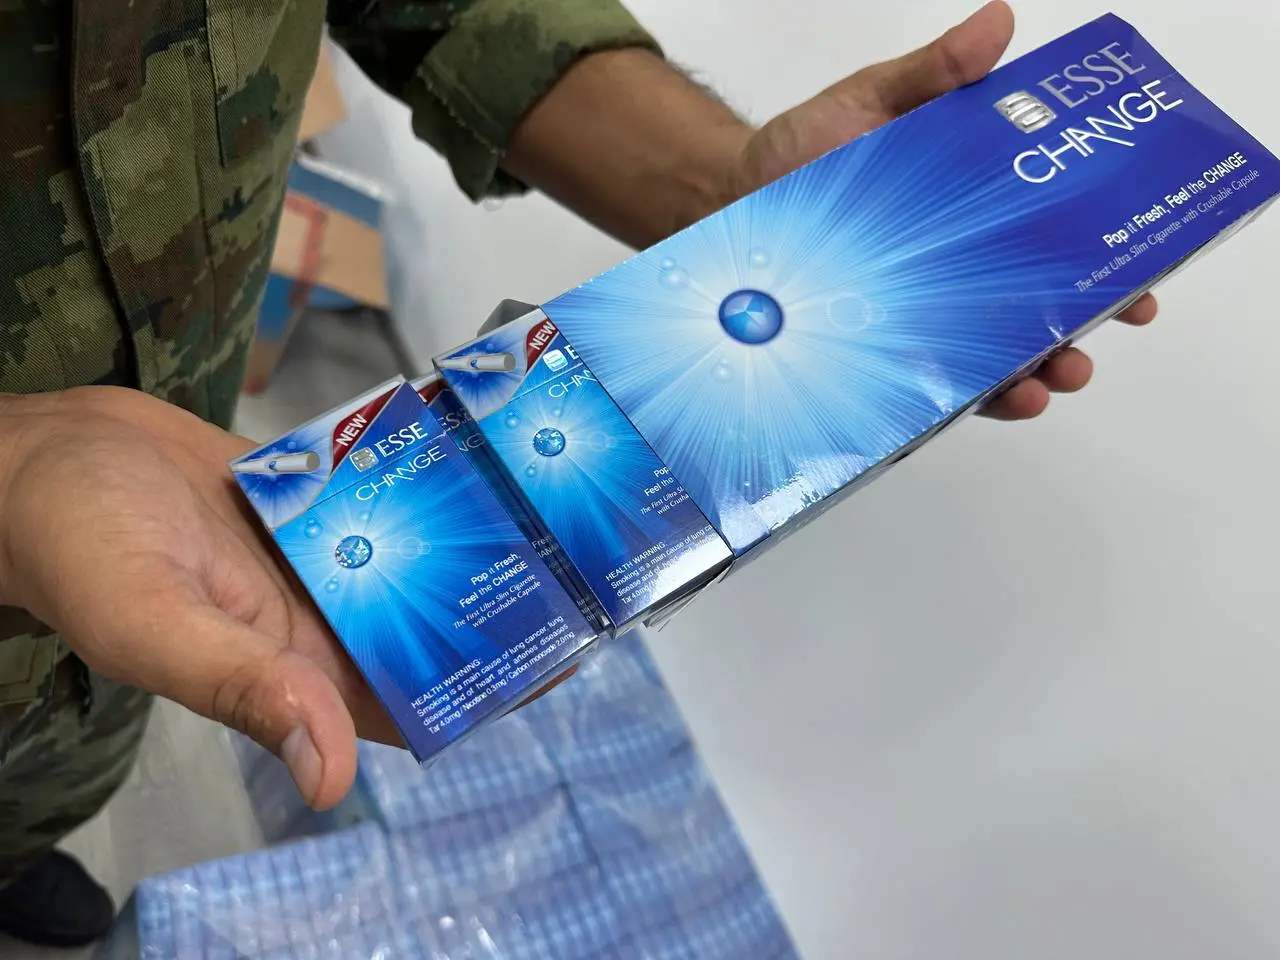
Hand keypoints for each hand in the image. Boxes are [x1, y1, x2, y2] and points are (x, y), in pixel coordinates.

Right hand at [0, 387, 568, 808]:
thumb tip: (331, 779)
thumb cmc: (76, 546)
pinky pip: (372, 492)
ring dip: (463, 535)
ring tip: (545, 502)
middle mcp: (310, 616)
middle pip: (425, 619)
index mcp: (289, 668)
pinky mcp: (299, 496)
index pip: (407, 696)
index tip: (563, 654)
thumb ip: (243, 690)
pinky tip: (466, 453)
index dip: (481, 686)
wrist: (39, 458)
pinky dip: (413, 478)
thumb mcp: (156, 626)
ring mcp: (309, 551)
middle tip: (578, 559)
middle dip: (494, 598)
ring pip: (408, 553)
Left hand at [725, 1, 1157, 420]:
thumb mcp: (866, 103)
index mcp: (971, 218)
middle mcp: (954, 276)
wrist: (724, 206)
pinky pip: (920, 391)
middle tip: (1097, 339)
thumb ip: (931, 75)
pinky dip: (954, 402)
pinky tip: (975, 402)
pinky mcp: (871, 356)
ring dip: (1029, 377)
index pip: (1053, 245)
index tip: (1144, 274)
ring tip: (1044, 384)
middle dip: (1078, 331)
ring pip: (989, 362)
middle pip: (1035, 311)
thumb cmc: (797, 158)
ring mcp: (915, 320)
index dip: (1105, 263)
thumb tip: (998, 24)